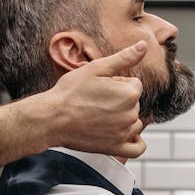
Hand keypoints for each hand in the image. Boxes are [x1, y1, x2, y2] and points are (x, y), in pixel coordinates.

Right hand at [49, 42, 146, 157]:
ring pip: (134, 122)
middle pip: (134, 103)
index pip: (134, 85)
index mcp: (129, 93)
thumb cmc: (70, 92)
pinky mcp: (115, 148)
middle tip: (96, 101)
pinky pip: (137, 148)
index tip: (100, 87)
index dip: (117, 83)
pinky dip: (135, 142)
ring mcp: (123, 133)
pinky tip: (124, 134)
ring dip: (124, 118)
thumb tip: (143, 46)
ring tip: (101, 115)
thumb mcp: (96, 68)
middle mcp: (130, 115)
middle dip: (119, 100)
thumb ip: (124, 57)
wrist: (51, 119)